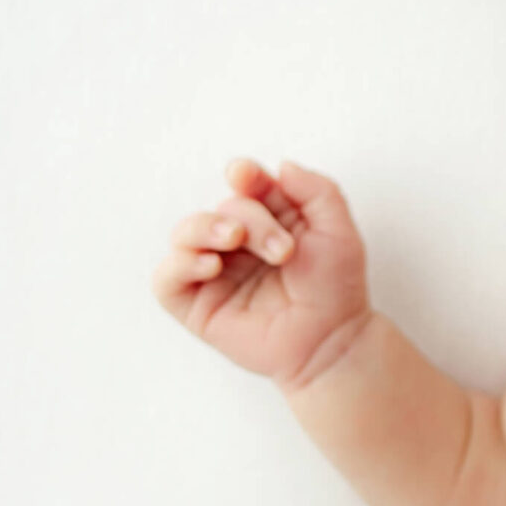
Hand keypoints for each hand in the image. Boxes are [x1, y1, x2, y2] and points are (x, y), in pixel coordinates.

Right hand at [151, 159, 371, 388]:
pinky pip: (166, 278)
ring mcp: (215, 271)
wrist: (332, 339)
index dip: (244, 175)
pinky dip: (180, 265)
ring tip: (235, 241)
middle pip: (225, 209)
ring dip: (207, 228)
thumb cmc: (336, 287)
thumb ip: (316, 190)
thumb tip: (280, 166)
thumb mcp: (338, 229)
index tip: (244, 174)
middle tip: (283, 250)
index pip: (247, 185)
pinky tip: (211, 266)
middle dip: (251, 219)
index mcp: (270, 218)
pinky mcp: (196, 304)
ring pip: (185, 234)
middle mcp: (238, 241)